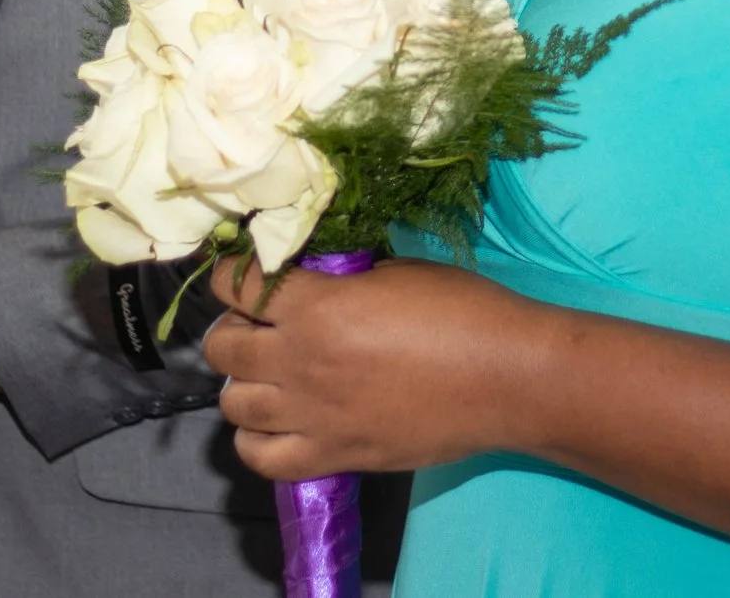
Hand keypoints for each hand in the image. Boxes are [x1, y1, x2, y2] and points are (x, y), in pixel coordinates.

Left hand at [204, 255, 555, 479]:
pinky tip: (278, 421)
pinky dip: (257, 439)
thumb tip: (313, 282)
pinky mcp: (333, 455)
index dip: (233, 274)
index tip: (245, 274)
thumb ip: (340, 280)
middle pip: (223, 347)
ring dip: (243, 382)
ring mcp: (311, 416)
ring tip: (270, 373)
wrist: (506, 377)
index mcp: (315, 306)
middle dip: (233, 326)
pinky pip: (261, 458)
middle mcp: (299, 362)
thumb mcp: (394, 271)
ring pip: (232, 404)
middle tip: (260, 323)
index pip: (236, 284)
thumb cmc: (462, 311)